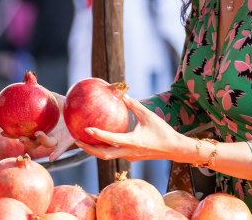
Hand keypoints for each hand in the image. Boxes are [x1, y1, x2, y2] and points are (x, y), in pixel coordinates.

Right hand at [4, 92, 74, 160]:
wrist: (80, 110)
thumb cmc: (63, 104)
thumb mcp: (51, 96)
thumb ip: (39, 89)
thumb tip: (28, 76)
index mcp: (38, 126)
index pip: (22, 131)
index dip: (12, 133)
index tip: (3, 130)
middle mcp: (45, 135)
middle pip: (31, 142)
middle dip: (24, 141)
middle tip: (20, 136)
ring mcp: (56, 139)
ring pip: (45, 144)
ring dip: (40, 141)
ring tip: (38, 134)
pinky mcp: (67, 141)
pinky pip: (61, 149)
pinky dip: (56, 153)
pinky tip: (51, 158)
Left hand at [76, 95, 191, 162]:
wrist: (174, 149)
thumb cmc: (163, 131)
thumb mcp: (148, 116)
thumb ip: (134, 105)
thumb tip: (123, 94)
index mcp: (132, 142)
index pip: (110, 139)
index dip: (97, 134)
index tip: (85, 129)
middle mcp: (128, 152)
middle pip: (103, 154)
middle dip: (88, 149)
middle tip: (77, 140)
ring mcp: (129, 156)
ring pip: (107, 156)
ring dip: (95, 150)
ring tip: (84, 141)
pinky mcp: (131, 157)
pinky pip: (114, 154)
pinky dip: (105, 149)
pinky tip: (101, 140)